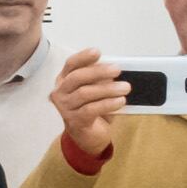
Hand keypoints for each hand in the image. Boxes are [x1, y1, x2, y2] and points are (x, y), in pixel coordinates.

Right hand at [46, 47, 127, 161]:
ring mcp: (65, 108)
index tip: (97, 52)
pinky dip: (108, 104)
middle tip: (117, 70)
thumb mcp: (96, 89)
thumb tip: (112, 69)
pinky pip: (91, 109)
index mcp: (65, 81)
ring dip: (107, 89)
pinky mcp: (74, 121)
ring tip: (125, 88)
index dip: (83, 57)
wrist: (87, 135)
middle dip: (98, 72)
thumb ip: (100, 79)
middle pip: (76, 78)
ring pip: (84, 93)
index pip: (70, 65)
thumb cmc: (92, 108)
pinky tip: (120, 101)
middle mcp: (60, 93)